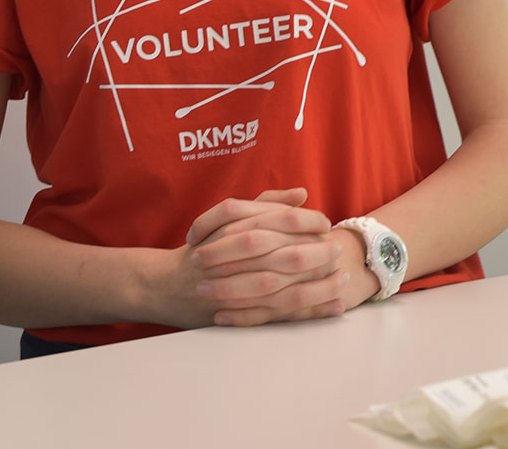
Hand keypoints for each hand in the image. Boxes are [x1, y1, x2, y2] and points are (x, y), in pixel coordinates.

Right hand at [154, 188, 349, 326]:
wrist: (165, 284)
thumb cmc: (202, 248)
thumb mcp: (227, 219)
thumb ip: (266, 204)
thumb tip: (302, 193)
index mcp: (231, 229)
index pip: (276, 221)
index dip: (305, 221)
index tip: (325, 222)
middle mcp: (232, 258)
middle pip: (283, 254)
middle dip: (317, 253)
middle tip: (338, 249)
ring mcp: (234, 289)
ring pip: (284, 287)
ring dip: (318, 285)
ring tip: (342, 279)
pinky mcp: (238, 314)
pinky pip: (280, 315)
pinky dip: (309, 312)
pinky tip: (333, 308)